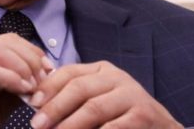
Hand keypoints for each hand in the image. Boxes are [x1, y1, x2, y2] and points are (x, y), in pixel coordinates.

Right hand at [0, 33, 49, 128]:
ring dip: (23, 67)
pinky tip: (23, 89)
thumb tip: (40, 80)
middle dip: (31, 58)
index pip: (8, 40)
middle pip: (6, 42)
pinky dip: (11, 78)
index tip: (50, 69)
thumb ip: (14, 88)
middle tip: (46, 78)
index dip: (32, 51)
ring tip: (35, 86)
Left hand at [28, 61, 183, 128]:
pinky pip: (113, 127)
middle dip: (55, 107)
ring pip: (94, 108)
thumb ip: (74, 97)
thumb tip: (39, 104)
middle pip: (79, 88)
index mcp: (102, 70)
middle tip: (38, 124)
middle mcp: (117, 77)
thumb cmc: (121, 115)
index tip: (33, 102)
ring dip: (71, 125)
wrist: (160, 128)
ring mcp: (131, 95)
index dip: (49, 86)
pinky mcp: (143, 114)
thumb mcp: (98, 98)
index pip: (70, 72)